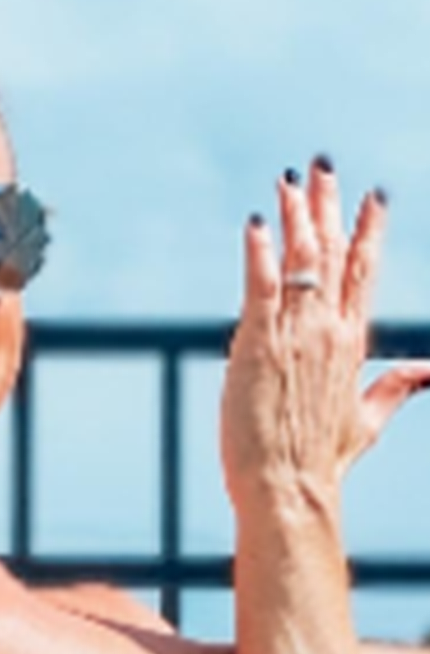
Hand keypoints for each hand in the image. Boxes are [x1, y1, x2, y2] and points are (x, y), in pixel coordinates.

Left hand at [221, 157, 429, 512]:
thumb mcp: (368, 419)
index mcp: (354, 344)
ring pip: (299, 262)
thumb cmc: (321, 459)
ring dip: (294, 218)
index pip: (365, 274)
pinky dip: (258, 253)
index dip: (368, 232)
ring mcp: (295, 334)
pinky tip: (256, 224)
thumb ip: (397, 386)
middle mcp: (329, 331)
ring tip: (289, 181)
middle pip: (333, 255)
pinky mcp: (257, 343)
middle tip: (323, 166)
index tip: (373, 196)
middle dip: (328, 207)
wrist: (289, 487)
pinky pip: (260, 286)